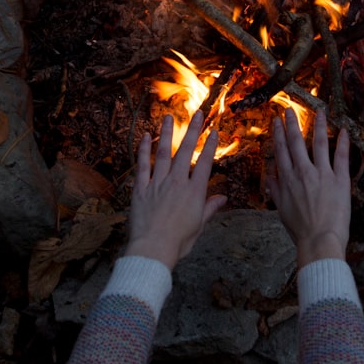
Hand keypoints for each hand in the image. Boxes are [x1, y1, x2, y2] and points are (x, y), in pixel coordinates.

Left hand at [124, 112, 226, 270]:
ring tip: (168, 117)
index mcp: (194, 192)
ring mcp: (158, 183)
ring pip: (163, 153)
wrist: (153, 248)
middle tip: (197, 114)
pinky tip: (146, 137)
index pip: (204, 163)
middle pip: (186, 151)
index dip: (210, 145)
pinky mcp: (141, 188)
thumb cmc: (178, 241)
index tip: (213, 131)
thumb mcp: (199, 226)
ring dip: (166, 133)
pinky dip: (144, 150)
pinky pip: (143, 165)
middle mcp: (177, 182)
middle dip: (193, 131)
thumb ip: (210, 208)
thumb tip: (223, 198)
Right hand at [268, 108, 351, 267]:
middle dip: (292, 123)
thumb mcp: (282, 210)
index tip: (276, 121)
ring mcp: (322, 174)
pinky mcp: (340, 180)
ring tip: (319, 111)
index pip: (281, 151)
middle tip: (290, 109)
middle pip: (296, 142)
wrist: (319, 240)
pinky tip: (344, 130)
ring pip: (319, 143)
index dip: (278, 134)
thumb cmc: (300, 230)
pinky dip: (344, 142)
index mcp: (287, 180)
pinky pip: (341, 156)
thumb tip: (270, 178)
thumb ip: (276, 192)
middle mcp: (302, 172)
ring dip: (319, 125)